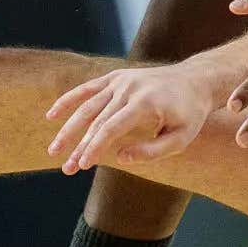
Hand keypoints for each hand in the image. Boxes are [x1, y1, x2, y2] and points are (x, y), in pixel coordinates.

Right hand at [45, 62, 226, 171]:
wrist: (195, 81)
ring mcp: (121, 80)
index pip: (111, 127)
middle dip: (79, 146)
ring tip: (54, 150)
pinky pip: (88, 88)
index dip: (95, 147)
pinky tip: (52, 115)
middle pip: (96, 120)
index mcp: (145, 102)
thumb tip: (120, 158)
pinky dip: (69, 100)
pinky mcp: (116, 77)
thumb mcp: (181, 138)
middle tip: (66, 169)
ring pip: (87, 106)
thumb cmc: (190, 114)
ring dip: (68, 128)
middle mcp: (129, 88)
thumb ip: (153, 151)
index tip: (83, 165)